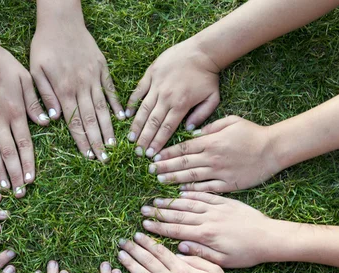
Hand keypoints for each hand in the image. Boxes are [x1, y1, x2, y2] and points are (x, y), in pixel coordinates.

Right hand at [0, 35, 49, 195]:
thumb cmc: (4, 64)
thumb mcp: (26, 79)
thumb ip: (35, 103)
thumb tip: (48, 122)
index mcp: (16, 111)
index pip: (24, 144)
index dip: (28, 163)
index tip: (31, 180)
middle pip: (8, 153)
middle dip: (15, 175)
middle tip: (19, 193)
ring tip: (3, 189)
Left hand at [31, 9, 123, 161]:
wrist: (61, 20)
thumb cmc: (44, 46)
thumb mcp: (35, 71)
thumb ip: (44, 96)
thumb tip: (52, 119)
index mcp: (64, 90)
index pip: (74, 122)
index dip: (82, 140)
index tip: (89, 156)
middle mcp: (82, 87)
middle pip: (91, 119)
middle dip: (98, 141)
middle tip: (105, 159)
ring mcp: (94, 78)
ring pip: (102, 108)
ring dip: (108, 128)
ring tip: (115, 145)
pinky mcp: (102, 68)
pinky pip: (111, 90)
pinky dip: (116, 105)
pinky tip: (122, 118)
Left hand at [117, 233, 238, 272]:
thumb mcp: (214, 269)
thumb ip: (195, 258)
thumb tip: (177, 252)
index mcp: (182, 269)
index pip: (160, 252)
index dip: (147, 243)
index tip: (136, 235)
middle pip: (147, 262)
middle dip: (133, 250)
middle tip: (122, 241)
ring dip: (130, 265)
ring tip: (120, 256)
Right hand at [126, 39, 219, 158]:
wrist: (202, 51)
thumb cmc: (208, 76)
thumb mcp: (213, 98)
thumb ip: (202, 116)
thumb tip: (189, 129)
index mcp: (181, 105)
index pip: (166, 129)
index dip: (157, 143)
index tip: (150, 155)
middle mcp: (166, 97)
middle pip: (152, 123)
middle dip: (144, 139)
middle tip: (137, 152)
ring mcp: (156, 85)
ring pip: (143, 109)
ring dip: (136, 125)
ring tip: (130, 138)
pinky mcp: (151, 74)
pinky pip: (138, 91)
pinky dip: (132, 102)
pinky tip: (126, 114)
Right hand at [141, 192, 281, 267]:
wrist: (270, 238)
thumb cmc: (247, 254)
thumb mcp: (224, 261)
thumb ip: (201, 255)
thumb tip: (181, 248)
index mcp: (207, 236)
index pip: (177, 231)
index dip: (159, 228)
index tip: (145, 225)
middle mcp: (209, 220)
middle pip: (179, 216)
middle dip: (159, 213)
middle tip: (143, 210)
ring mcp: (217, 209)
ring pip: (189, 204)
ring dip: (171, 202)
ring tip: (156, 200)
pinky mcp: (226, 202)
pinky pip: (205, 196)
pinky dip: (192, 194)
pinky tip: (180, 193)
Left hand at [150, 116, 280, 191]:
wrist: (274, 149)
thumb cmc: (252, 133)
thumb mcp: (231, 121)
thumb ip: (210, 127)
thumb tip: (192, 132)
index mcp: (211, 141)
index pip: (183, 148)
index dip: (167, 153)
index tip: (154, 156)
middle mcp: (212, 157)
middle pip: (183, 163)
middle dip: (164, 167)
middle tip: (150, 171)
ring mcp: (219, 172)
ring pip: (191, 177)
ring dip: (173, 179)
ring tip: (160, 180)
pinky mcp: (228, 184)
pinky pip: (206, 188)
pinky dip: (193, 190)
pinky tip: (181, 192)